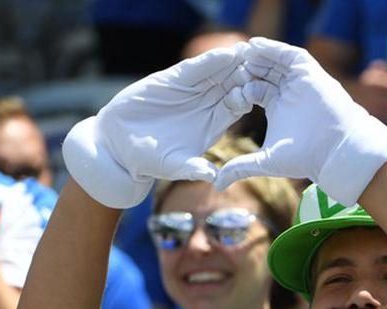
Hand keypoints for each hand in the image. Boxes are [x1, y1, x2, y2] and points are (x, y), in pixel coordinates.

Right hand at [62, 44, 255, 208]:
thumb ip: (194, 168)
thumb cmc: (150, 159)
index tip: (267, 90)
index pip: (238, 106)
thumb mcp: (174, 165)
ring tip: (248, 52)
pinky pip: (193, 69)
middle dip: (246, 73)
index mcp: (214, 124)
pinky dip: (208, 62)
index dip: (250, 96)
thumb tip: (214, 178)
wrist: (119, 144)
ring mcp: (190, 90)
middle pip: (232, 85)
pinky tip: (223, 54)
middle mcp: (206, 104)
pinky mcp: (171, 80)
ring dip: (231, 63)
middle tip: (266, 62)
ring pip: (215, 73)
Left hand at [213, 37, 386, 205]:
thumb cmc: (305, 157)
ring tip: (238, 49)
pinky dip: (273, 48)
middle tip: (225, 59)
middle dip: (245, 66)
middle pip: (262, 72)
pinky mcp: (311, 74)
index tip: (220, 82)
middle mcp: (288, 93)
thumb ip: (241, 167)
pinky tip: (255, 45)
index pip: (253, 89)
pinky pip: (290, 54)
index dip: (237, 85)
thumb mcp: (266, 161)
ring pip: (275, 61)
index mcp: (277, 108)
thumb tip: (218, 186)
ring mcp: (300, 82)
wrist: (336, 151)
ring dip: (257, 54)